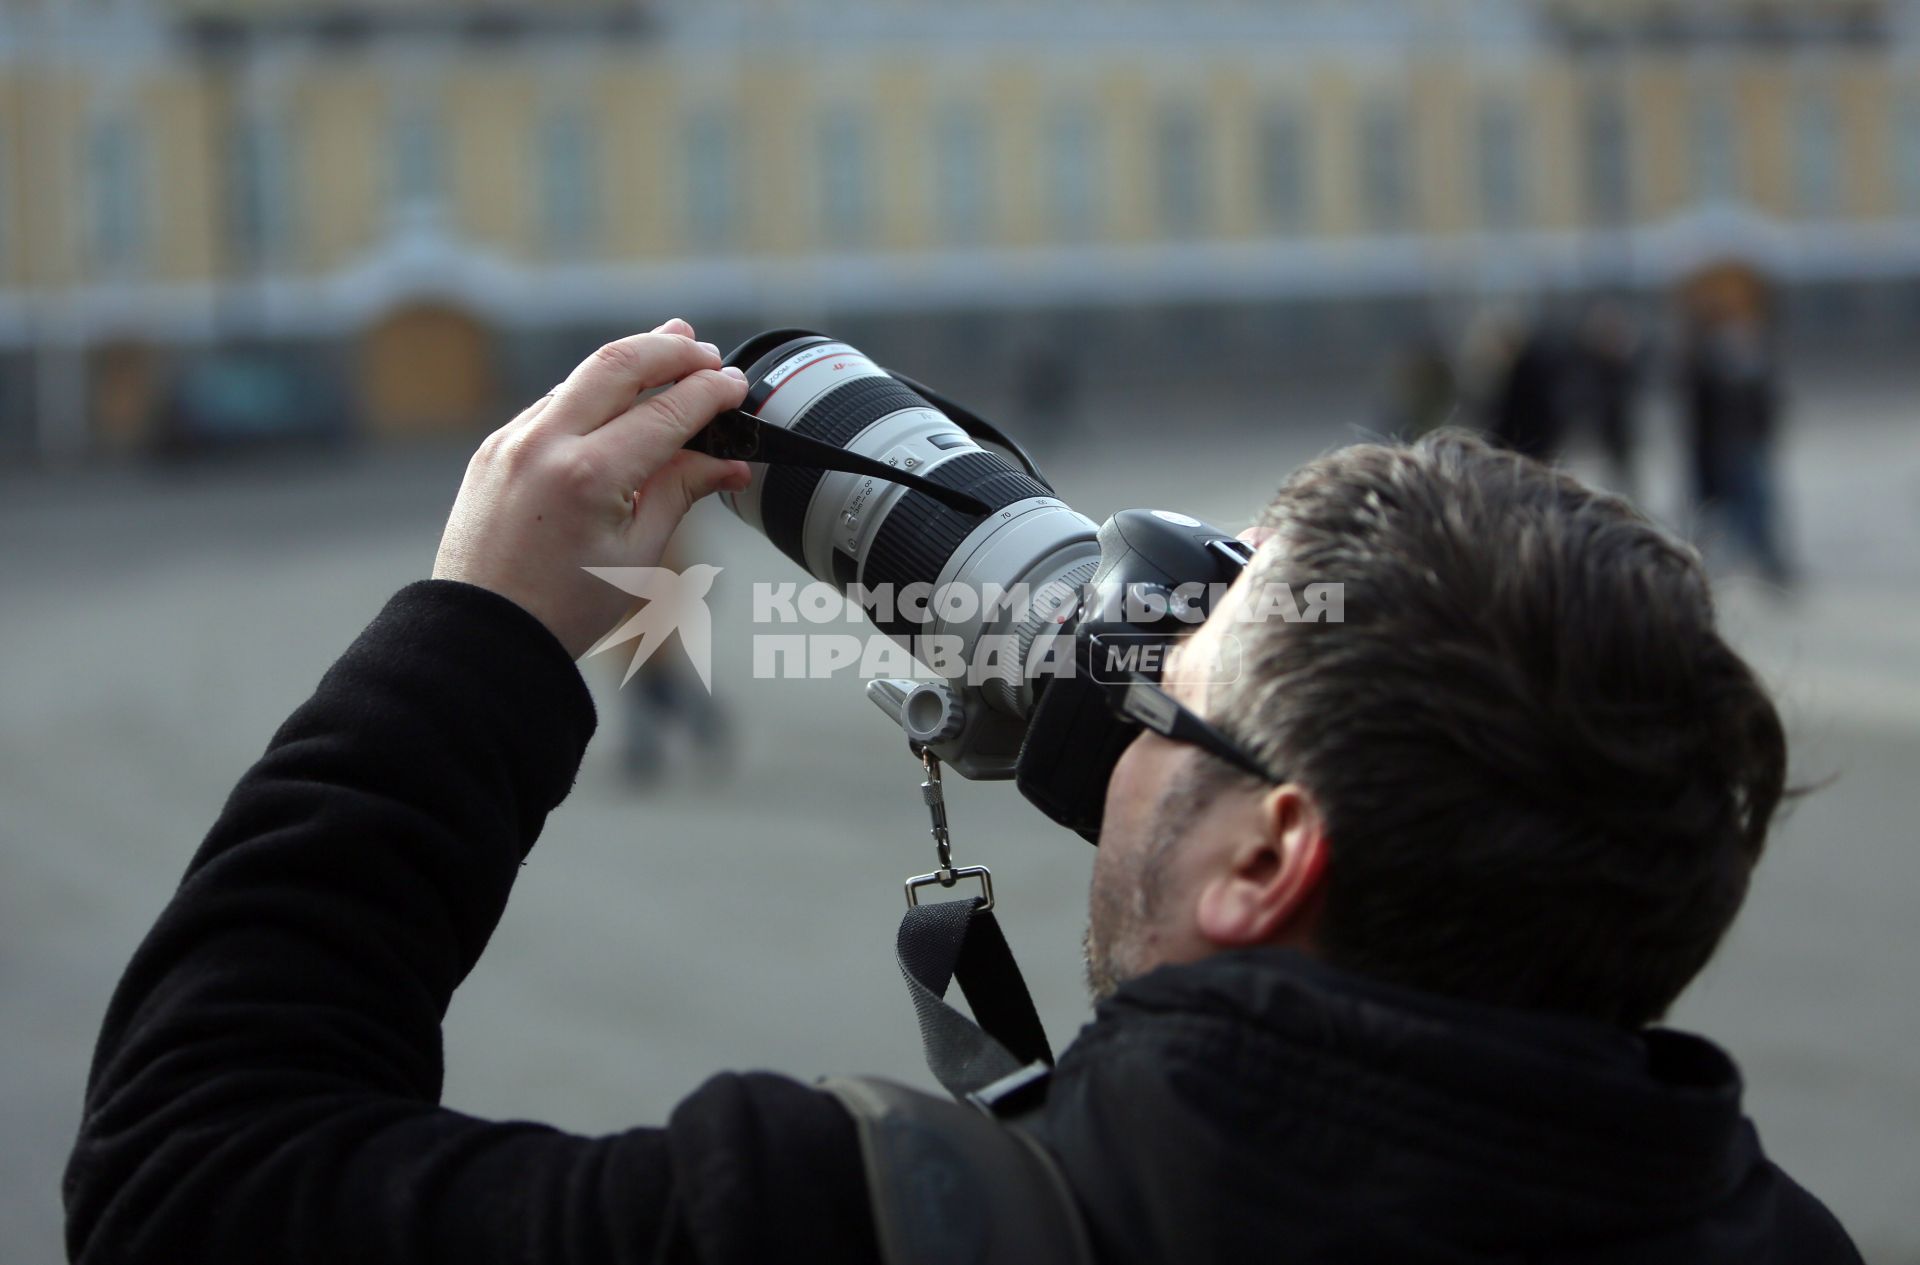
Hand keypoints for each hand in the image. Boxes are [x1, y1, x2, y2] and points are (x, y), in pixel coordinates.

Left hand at [433, 318, 751, 657]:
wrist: (481, 634)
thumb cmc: (563, 609)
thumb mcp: (638, 555)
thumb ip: (681, 493)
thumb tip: (729, 464)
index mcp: (587, 476)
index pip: (666, 412)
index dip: (710, 393)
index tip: (736, 386)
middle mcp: (544, 444)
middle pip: (618, 363)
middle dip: (670, 349)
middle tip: (706, 352)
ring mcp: (512, 441)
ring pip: (581, 376)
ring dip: (631, 362)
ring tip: (672, 349)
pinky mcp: (495, 449)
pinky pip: (553, 404)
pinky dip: (594, 393)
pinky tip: (620, 400)